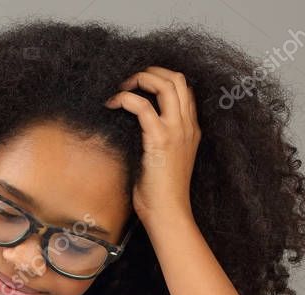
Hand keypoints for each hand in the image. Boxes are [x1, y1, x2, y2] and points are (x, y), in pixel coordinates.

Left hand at [104, 66, 200, 229]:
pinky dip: (125, 98)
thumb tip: (132, 126)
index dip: (162, 78)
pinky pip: (142, 107)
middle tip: (128, 80)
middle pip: (178, 79)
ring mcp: (176, 131)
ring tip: (121, 87)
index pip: (184, 89)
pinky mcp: (160, 140)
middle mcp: (187, 126)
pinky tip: (113, 104)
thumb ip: (157, 139)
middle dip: (151, 71)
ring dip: (140, 79)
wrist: (169, 213)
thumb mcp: (163, 159)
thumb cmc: (160, 193)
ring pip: (165, 84)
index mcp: (191, 129)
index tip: (140, 84)